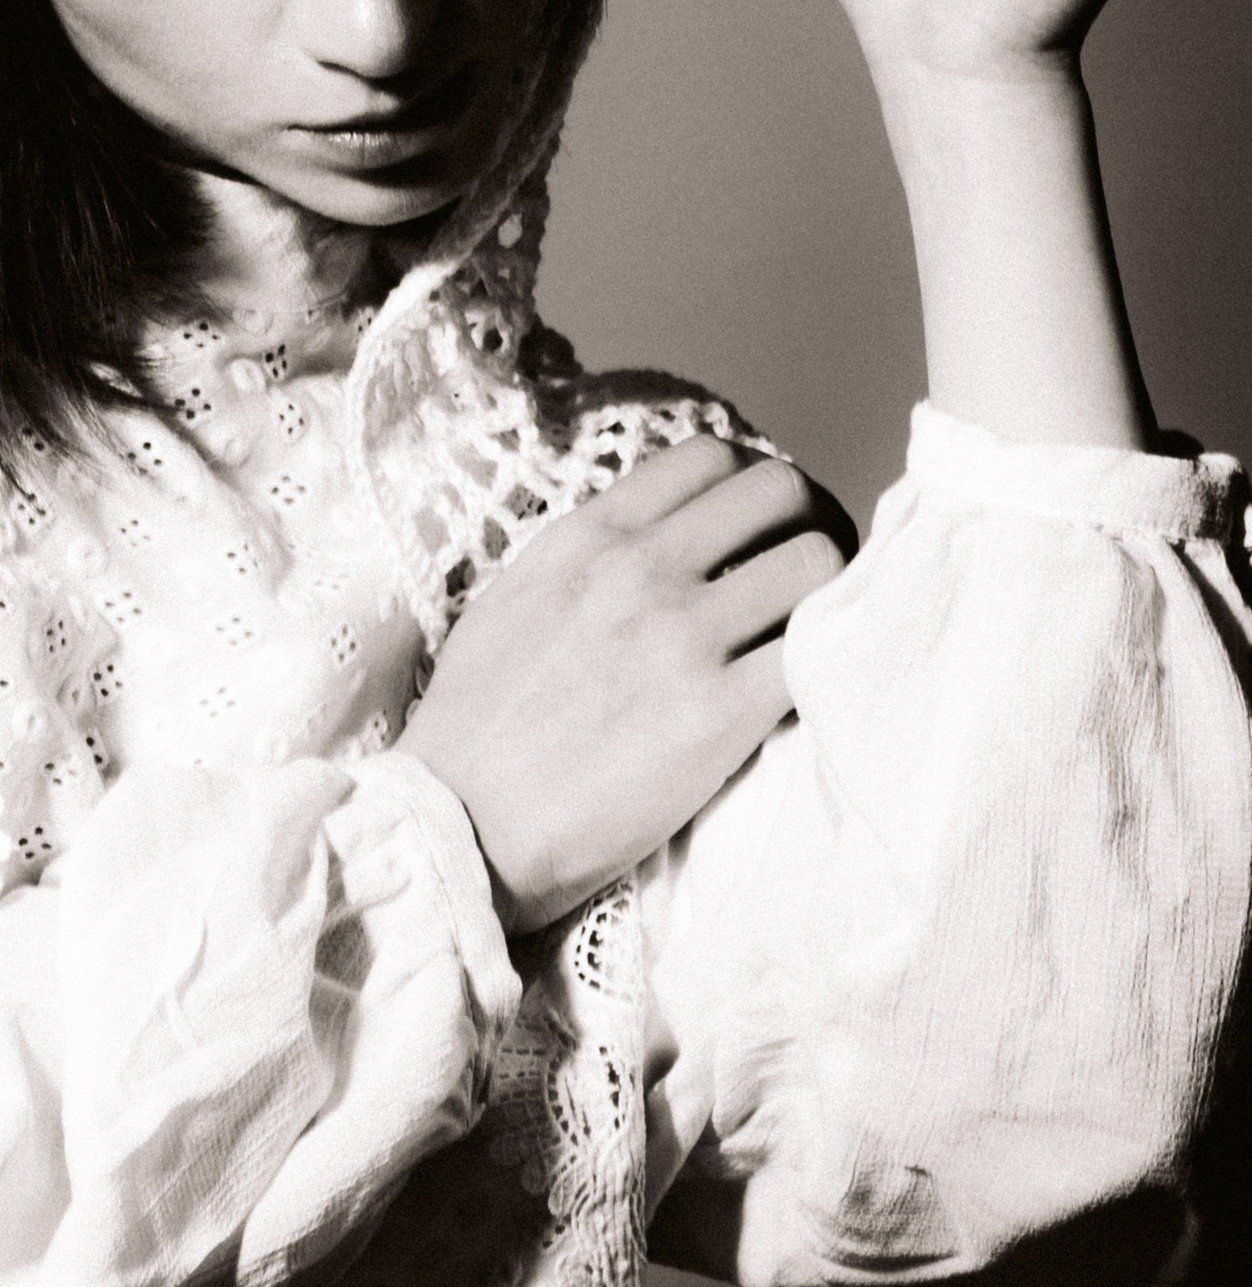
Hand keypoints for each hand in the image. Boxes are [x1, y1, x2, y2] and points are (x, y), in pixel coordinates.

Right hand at [397, 436, 848, 935]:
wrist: (456, 829)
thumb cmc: (473, 732)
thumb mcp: (513, 603)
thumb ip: (585, 561)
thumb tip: (652, 544)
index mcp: (586, 537)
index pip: (709, 457)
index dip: (751, 489)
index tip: (761, 530)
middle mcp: (639, 568)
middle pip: (781, 489)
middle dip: (809, 523)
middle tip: (805, 579)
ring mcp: (682, 637)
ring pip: (816, 561)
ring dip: (829, 594)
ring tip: (813, 638)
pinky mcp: (717, 715)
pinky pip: (815, 654)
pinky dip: (826, 665)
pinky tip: (806, 696)